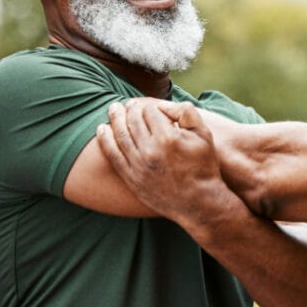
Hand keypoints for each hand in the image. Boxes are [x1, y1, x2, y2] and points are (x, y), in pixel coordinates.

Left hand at [96, 99, 234, 226]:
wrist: (198, 202)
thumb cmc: (203, 166)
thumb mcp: (204, 135)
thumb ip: (187, 113)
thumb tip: (165, 105)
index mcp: (168, 137)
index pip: (150, 111)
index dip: (150, 106)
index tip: (151, 106)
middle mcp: (150, 150)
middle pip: (133, 120)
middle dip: (130, 109)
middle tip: (128, 104)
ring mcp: (138, 165)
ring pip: (120, 134)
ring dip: (115, 119)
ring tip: (113, 109)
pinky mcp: (131, 178)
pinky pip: (113, 155)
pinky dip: (105, 140)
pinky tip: (102, 129)